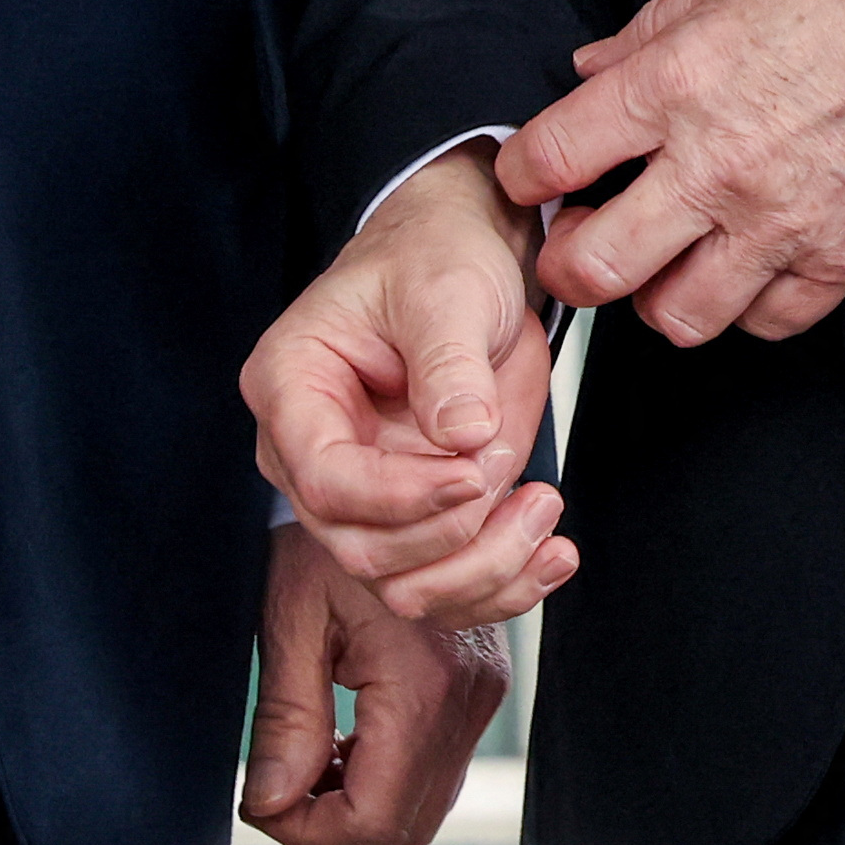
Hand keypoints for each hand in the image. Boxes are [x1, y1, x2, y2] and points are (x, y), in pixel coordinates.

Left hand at [238, 521, 511, 844]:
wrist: (398, 464)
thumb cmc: (331, 530)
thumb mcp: (293, 615)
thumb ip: (287, 717)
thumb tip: (270, 801)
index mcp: (424, 685)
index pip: (371, 818)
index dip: (303, 831)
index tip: (259, 798)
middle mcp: (469, 700)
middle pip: (402, 830)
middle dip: (329, 828)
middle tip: (274, 786)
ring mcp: (482, 696)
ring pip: (422, 809)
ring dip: (356, 804)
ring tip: (305, 754)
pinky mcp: (479, 687)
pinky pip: (434, 770)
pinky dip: (383, 776)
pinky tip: (340, 735)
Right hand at [241, 148, 575, 627]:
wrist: (463, 259)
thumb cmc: (434, 256)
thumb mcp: (446, 288)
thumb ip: (449, 360)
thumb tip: (462, 436)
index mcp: (292, 388)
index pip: (326, 480)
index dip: (401, 496)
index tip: (471, 474)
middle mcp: (311, 455)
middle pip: (363, 550)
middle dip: (451, 531)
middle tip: (506, 460)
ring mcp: (360, 496)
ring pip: (406, 587)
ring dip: (486, 567)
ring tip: (543, 506)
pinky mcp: (410, 519)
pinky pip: (447, 587)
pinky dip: (505, 584)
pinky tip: (552, 551)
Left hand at [502, 0, 844, 348]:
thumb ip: (648, 30)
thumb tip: (589, 69)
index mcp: (675, 84)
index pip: (551, 157)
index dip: (521, 173)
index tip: (529, 174)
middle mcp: (715, 166)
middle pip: (596, 267)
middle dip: (570, 262)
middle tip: (581, 241)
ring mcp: (778, 223)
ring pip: (676, 317)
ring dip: (658, 295)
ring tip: (667, 262)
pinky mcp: (840, 259)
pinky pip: (767, 323)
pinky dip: (747, 306)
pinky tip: (745, 268)